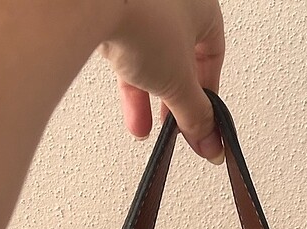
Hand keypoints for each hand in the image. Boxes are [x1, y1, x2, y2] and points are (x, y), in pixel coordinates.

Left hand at [99, 0, 224, 162]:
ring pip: (152, 60)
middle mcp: (175, 2)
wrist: (93, 3)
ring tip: (144, 127)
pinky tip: (130, 111)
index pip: (213, 57)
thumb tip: (208, 138)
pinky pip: (128, 53)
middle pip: (181, 61)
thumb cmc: (144, 18)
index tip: (202, 121)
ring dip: (149, 99)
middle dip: (175, 101)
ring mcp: (143, 7)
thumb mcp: (179, 81)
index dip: (208, 95)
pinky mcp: (114, 15)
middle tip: (174, 126)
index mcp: (203, 6)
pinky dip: (130, 83)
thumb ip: (196, 114)